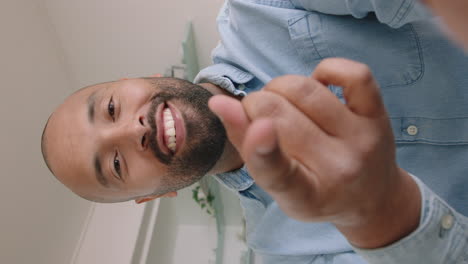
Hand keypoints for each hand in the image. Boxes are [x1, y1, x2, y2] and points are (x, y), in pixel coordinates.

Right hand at [209, 58, 420, 247]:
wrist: (373, 197)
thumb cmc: (316, 191)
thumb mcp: (276, 186)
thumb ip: (243, 144)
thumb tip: (219, 102)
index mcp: (306, 197)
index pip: (281, 175)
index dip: (264, 149)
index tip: (257, 128)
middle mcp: (339, 169)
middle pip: (279, 115)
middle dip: (255, 105)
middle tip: (259, 113)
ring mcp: (364, 140)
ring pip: (306, 90)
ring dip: (279, 87)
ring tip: (282, 101)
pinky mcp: (380, 116)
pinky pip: (354, 74)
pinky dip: (326, 69)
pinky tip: (317, 83)